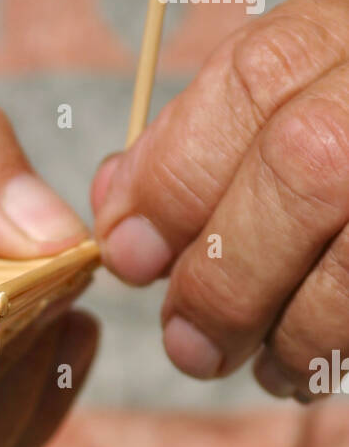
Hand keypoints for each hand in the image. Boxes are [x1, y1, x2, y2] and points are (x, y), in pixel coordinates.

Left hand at [91, 0, 348, 401]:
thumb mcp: (302, 87)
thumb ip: (210, 135)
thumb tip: (119, 213)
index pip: (256, 79)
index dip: (175, 177)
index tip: (126, 255)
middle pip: (305, 167)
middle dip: (225, 275)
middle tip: (189, 345)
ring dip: (292, 333)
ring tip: (264, 367)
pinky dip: (339, 349)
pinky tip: (312, 367)